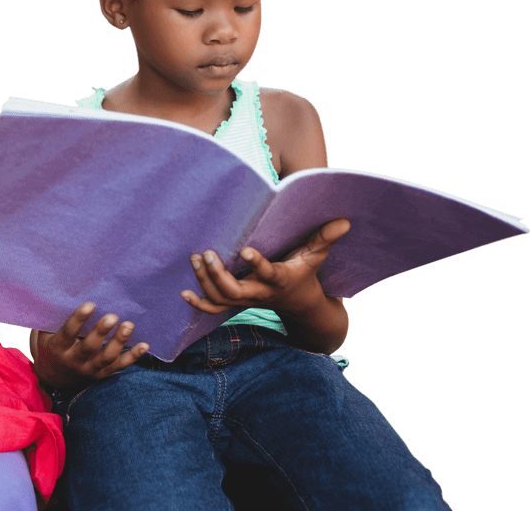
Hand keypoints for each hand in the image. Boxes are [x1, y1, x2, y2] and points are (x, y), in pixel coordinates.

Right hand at [31, 302, 149, 390]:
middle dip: (101, 332)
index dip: (78, 319)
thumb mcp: (45, 333)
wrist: (54, 376)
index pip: (68, 333)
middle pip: (89, 347)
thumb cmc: (50, 345)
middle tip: (113, 316)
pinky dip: (132, 356)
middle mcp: (74, 360)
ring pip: (106, 357)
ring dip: (119, 342)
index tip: (90, 304)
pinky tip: (144, 345)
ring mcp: (89, 369)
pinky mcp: (101, 373)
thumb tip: (65, 290)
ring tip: (129, 325)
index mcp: (59, 347)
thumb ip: (53, 318)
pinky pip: (119, 366)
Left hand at [181, 218, 350, 316]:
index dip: (257, 265)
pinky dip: (199, 303)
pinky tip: (184, 293)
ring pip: (221, 299)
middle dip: (218, 274)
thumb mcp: (316, 256)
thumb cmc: (305, 273)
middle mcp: (260, 293)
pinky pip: (214, 309)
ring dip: (205, 282)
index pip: (268, 273)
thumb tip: (344, 221)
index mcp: (279, 279)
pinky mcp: (236, 303)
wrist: (299, 304)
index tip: (245, 251)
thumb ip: (326, 238)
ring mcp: (246, 300)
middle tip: (207, 253)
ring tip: (196, 259)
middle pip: (235, 291)